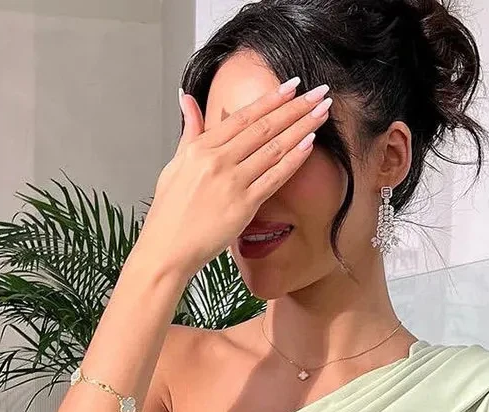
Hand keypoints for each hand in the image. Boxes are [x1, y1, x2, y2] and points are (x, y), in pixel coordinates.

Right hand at [135, 77, 333, 277]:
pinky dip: (294, 160)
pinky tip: (310, 144)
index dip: (271, 98)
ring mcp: (232, 183)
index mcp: (201, 148)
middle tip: (318, 92)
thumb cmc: (169, 213)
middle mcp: (218, 161)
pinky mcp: (244, 206)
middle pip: (264, 127)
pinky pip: (275, 178)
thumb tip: (186, 99)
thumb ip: (189, 131)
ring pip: (274, 148)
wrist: (166, 249)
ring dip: (302, 128)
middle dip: (295, 107)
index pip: (243, 116)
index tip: (292, 85)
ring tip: (322, 112)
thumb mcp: (174, 164)